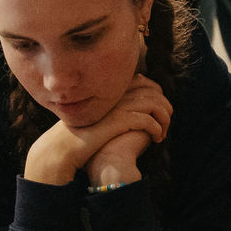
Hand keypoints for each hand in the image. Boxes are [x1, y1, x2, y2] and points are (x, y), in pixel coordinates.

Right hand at [23, 74, 170, 184]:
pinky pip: (146, 119)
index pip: (142, 82)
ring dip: (163, 118)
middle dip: (164, 105)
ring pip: (153, 104)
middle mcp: (113, 94)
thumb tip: (132, 116)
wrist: (63, 149)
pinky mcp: (117, 120)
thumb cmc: (79, 138)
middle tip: (167, 121)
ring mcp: (116, 106)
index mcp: (109, 91)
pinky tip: (157, 138)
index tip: (160, 110)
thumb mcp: (97, 119)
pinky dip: (156, 128)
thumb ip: (113, 112)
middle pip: (151, 90)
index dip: (156, 94)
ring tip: (164, 132)